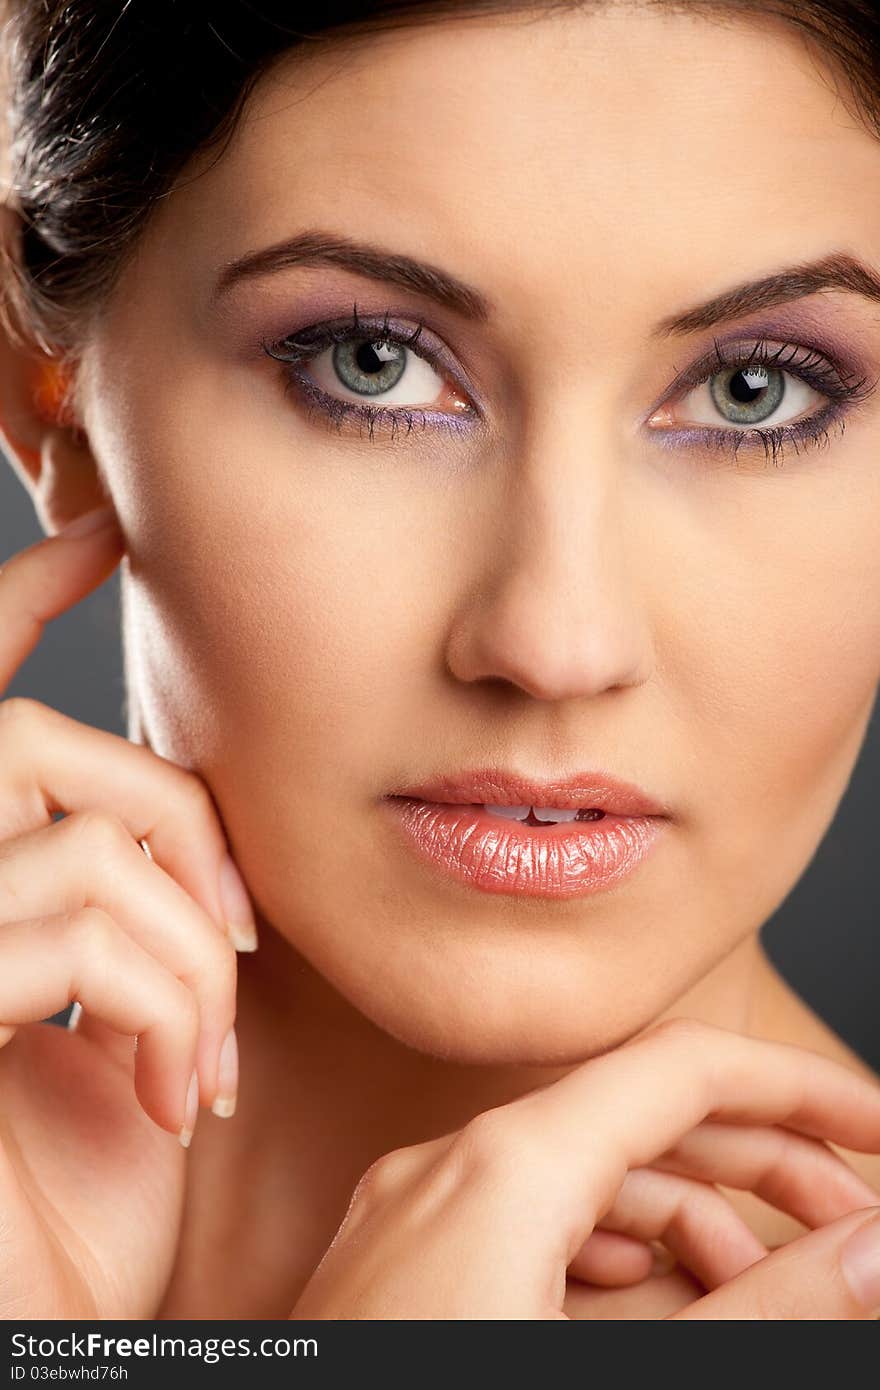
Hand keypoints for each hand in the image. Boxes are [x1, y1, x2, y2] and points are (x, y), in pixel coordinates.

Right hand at [0, 505, 256, 1318]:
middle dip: (178, 834)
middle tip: (240, 956)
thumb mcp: (90, 1034)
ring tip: (199, 1067)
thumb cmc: (53, 1200)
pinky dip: (160, 1004)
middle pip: (44, 748)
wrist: (26, 1327)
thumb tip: (160, 848)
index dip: (17, 601)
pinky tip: (170, 1094)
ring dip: (186, 957)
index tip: (98, 536)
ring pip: (85, 837)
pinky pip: (79, 923)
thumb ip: (102, 921)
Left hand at [290, 1018, 879, 1318]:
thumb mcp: (623, 1367)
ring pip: (578, 1185)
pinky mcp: (392, 1277)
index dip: (799, 1090)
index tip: (877, 1128)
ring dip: (687, 1224)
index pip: (681, 1069)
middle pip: (635, 1125)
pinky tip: (659, 1304)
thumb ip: (758, 1305)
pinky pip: (521, 1235)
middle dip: (756, 1170)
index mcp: (500, 1167)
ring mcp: (408, 1221)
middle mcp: (443, 1170)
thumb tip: (871, 1248)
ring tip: (767, 1288)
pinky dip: (607, 1259)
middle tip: (852, 1229)